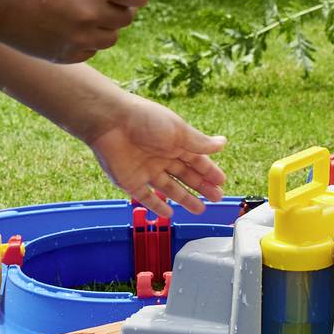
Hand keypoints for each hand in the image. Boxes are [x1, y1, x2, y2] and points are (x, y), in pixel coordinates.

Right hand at [0, 0, 151, 62]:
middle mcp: (90, 13)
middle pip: (128, 17)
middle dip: (117, 7)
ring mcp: (78, 37)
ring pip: (111, 37)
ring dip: (102, 26)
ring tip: (75, 11)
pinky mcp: (67, 55)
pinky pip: (91, 50)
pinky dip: (84, 41)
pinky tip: (61, 25)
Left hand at [84, 95, 227, 220]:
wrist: (110, 122)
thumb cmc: (146, 120)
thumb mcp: (179, 131)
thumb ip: (200, 143)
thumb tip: (223, 144)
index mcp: (175, 142)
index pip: (197, 160)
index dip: (209, 171)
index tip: (222, 182)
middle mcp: (162, 157)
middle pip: (186, 175)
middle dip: (202, 187)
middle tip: (217, 197)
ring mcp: (146, 170)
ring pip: (170, 188)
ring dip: (185, 199)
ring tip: (200, 210)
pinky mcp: (131, 182)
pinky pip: (146, 197)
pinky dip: (157, 206)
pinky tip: (169, 214)